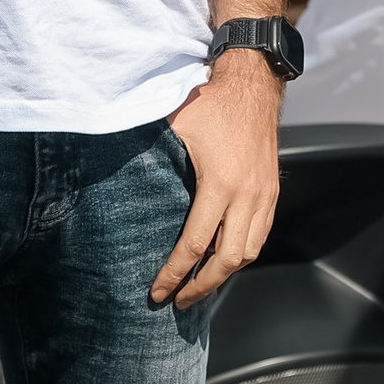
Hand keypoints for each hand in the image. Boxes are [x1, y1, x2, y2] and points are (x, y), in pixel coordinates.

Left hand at [152, 52, 283, 308]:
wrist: (253, 82)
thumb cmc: (210, 102)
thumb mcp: (175, 127)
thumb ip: (153, 158)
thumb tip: (110, 176)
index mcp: (219, 183)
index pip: (196, 243)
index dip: (175, 272)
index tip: (158, 292)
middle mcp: (247, 194)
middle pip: (228, 259)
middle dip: (202, 285)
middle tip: (179, 301)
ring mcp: (264, 194)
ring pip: (250, 250)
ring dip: (225, 274)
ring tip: (201, 286)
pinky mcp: (272, 190)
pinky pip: (261, 234)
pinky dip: (242, 252)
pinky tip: (223, 258)